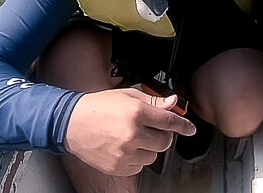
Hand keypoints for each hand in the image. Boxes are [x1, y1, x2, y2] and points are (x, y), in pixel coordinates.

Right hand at [64, 87, 195, 175]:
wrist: (72, 123)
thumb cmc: (99, 107)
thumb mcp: (128, 95)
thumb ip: (153, 101)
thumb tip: (173, 103)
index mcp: (137, 113)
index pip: (170, 121)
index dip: (183, 125)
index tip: (190, 129)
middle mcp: (132, 134)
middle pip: (165, 141)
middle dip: (162, 135)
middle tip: (150, 128)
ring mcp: (125, 153)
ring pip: (153, 156)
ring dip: (149, 147)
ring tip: (132, 136)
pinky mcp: (118, 166)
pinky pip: (140, 166)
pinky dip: (137, 158)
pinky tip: (124, 146)